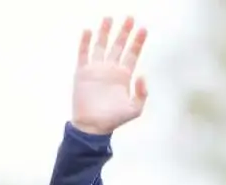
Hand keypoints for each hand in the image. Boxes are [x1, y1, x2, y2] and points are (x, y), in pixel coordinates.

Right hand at [71, 16, 149, 134]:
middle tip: (130, 18)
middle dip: (124, 32)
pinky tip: (88, 31)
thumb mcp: (135, 110)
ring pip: (101, 46)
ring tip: (108, 18)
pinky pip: (83, 54)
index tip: (143, 29)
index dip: (138, 41)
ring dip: (105, 32)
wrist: (92, 127)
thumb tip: (142, 75)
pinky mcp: (82, 73)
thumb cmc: (113, 120)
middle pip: (118, 45)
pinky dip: (85, 42)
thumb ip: (142, 94)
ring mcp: (96, 70)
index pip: (132, 53)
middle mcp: (110, 69)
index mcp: (123, 76)